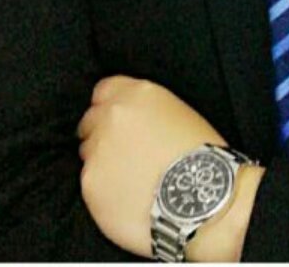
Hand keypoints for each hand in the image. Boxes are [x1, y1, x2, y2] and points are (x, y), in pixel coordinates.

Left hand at [76, 75, 230, 257]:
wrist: (200, 199)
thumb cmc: (200, 157)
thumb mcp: (179, 115)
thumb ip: (146, 111)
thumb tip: (133, 123)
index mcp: (138, 94)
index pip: (105, 90)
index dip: (109, 106)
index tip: (114, 120)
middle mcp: (114, 115)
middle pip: (91, 120)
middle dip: (102, 135)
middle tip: (124, 154)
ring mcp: (99, 148)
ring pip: (88, 152)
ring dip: (103, 162)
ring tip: (130, 178)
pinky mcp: (90, 182)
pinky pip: (90, 182)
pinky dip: (104, 189)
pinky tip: (128, 196)